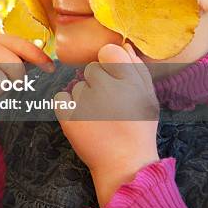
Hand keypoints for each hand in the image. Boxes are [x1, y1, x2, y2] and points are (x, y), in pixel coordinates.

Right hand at [0, 34, 53, 190]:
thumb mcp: (6, 66)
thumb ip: (24, 61)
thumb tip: (50, 62)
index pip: (22, 45)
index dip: (39, 57)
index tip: (51, 69)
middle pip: (14, 64)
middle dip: (16, 79)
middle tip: (8, 83)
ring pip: (1, 79)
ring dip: (0, 89)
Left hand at [54, 43, 159, 206]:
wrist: (123, 163)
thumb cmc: (137, 128)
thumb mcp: (147, 96)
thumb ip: (136, 68)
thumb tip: (123, 44)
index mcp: (130, 80)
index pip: (108, 51)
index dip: (110, 65)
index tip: (115, 81)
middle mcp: (107, 87)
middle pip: (91, 69)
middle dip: (98, 84)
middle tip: (110, 106)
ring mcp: (85, 102)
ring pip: (77, 86)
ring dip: (84, 98)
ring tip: (99, 118)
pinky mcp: (67, 116)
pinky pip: (60, 98)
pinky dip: (67, 107)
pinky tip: (81, 119)